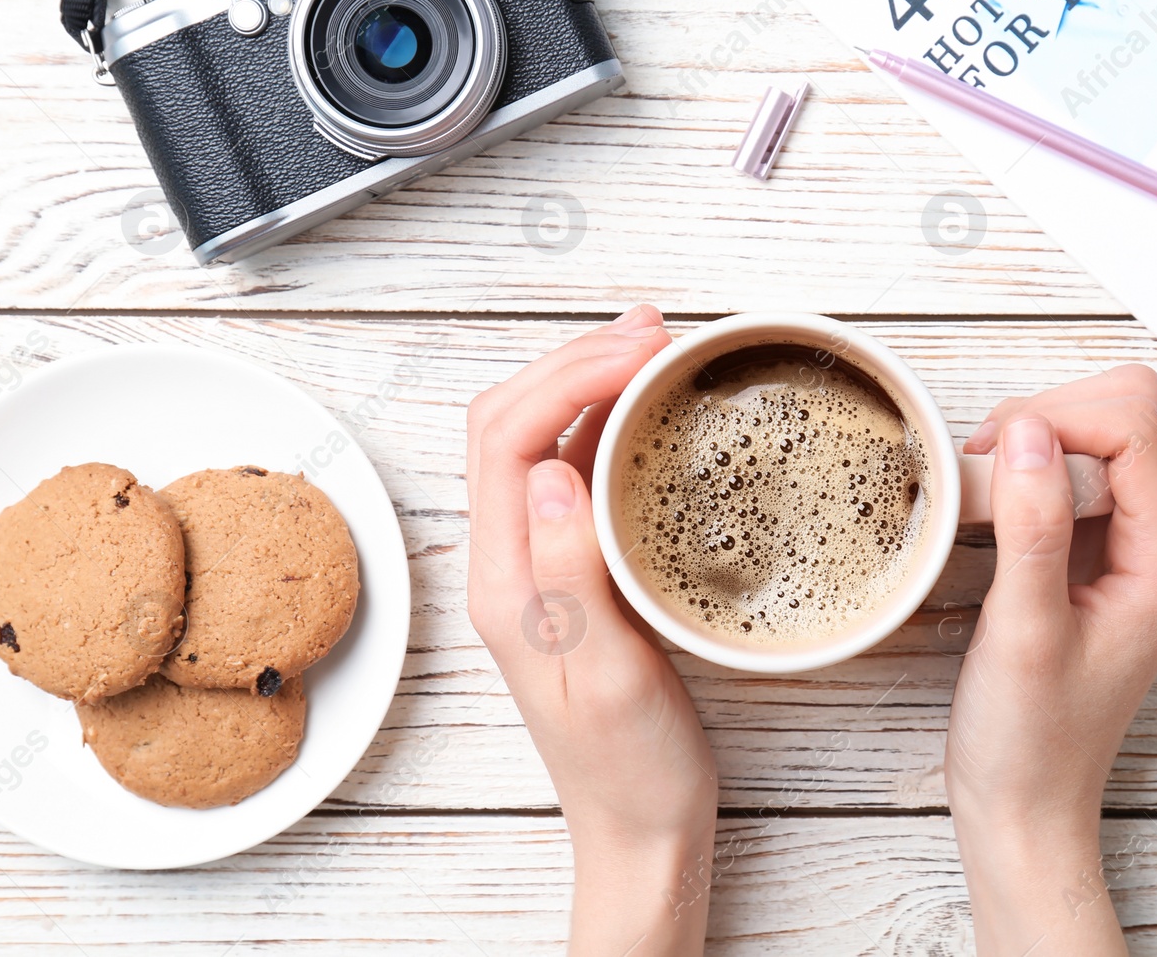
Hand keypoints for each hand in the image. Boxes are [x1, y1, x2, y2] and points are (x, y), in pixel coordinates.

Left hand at [466, 306, 718, 955]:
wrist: (638, 827)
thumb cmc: (627, 768)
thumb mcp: (607, 678)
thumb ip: (573, 575)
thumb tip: (556, 470)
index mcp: (504, 582)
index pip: (506, 440)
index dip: (568, 377)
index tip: (641, 351)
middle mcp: (508, 564)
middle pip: (510, 423)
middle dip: (573, 360)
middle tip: (652, 329)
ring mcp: (538, 566)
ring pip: (538, 441)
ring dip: (585, 382)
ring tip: (650, 346)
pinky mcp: (573, 574)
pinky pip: (573, 475)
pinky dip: (605, 425)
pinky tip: (645, 412)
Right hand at [946, 365, 1156, 954]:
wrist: (1026, 805)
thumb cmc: (1030, 742)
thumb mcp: (1023, 633)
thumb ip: (1034, 528)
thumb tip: (1028, 431)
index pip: (1135, 427)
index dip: (1059, 419)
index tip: (995, 456)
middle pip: (1128, 414)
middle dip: (1051, 417)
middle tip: (988, 470)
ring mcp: (1132, 547)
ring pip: (1103, 434)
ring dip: (1037, 438)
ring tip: (986, 491)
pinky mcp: (1097, 554)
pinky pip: (1076, 472)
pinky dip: (1030, 467)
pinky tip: (995, 506)